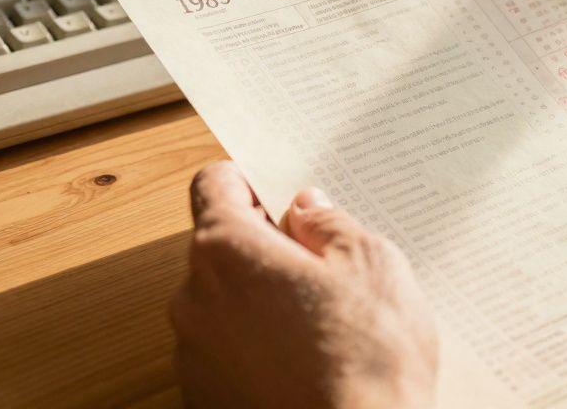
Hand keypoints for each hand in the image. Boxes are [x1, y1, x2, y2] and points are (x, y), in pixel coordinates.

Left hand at [171, 161, 437, 408]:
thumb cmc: (366, 360)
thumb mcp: (371, 264)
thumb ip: (330, 224)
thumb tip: (306, 210)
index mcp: (226, 252)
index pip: (214, 186)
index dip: (249, 180)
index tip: (279, 191)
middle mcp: (194, 301)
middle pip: (221, 249)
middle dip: (267, 248)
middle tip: (325, 263)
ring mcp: (195, 357)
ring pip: (226, 304)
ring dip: (264, 302)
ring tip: (326, 323)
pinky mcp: (206, 399)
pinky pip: (229, 353)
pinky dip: (260, 348)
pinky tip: (310, 362)